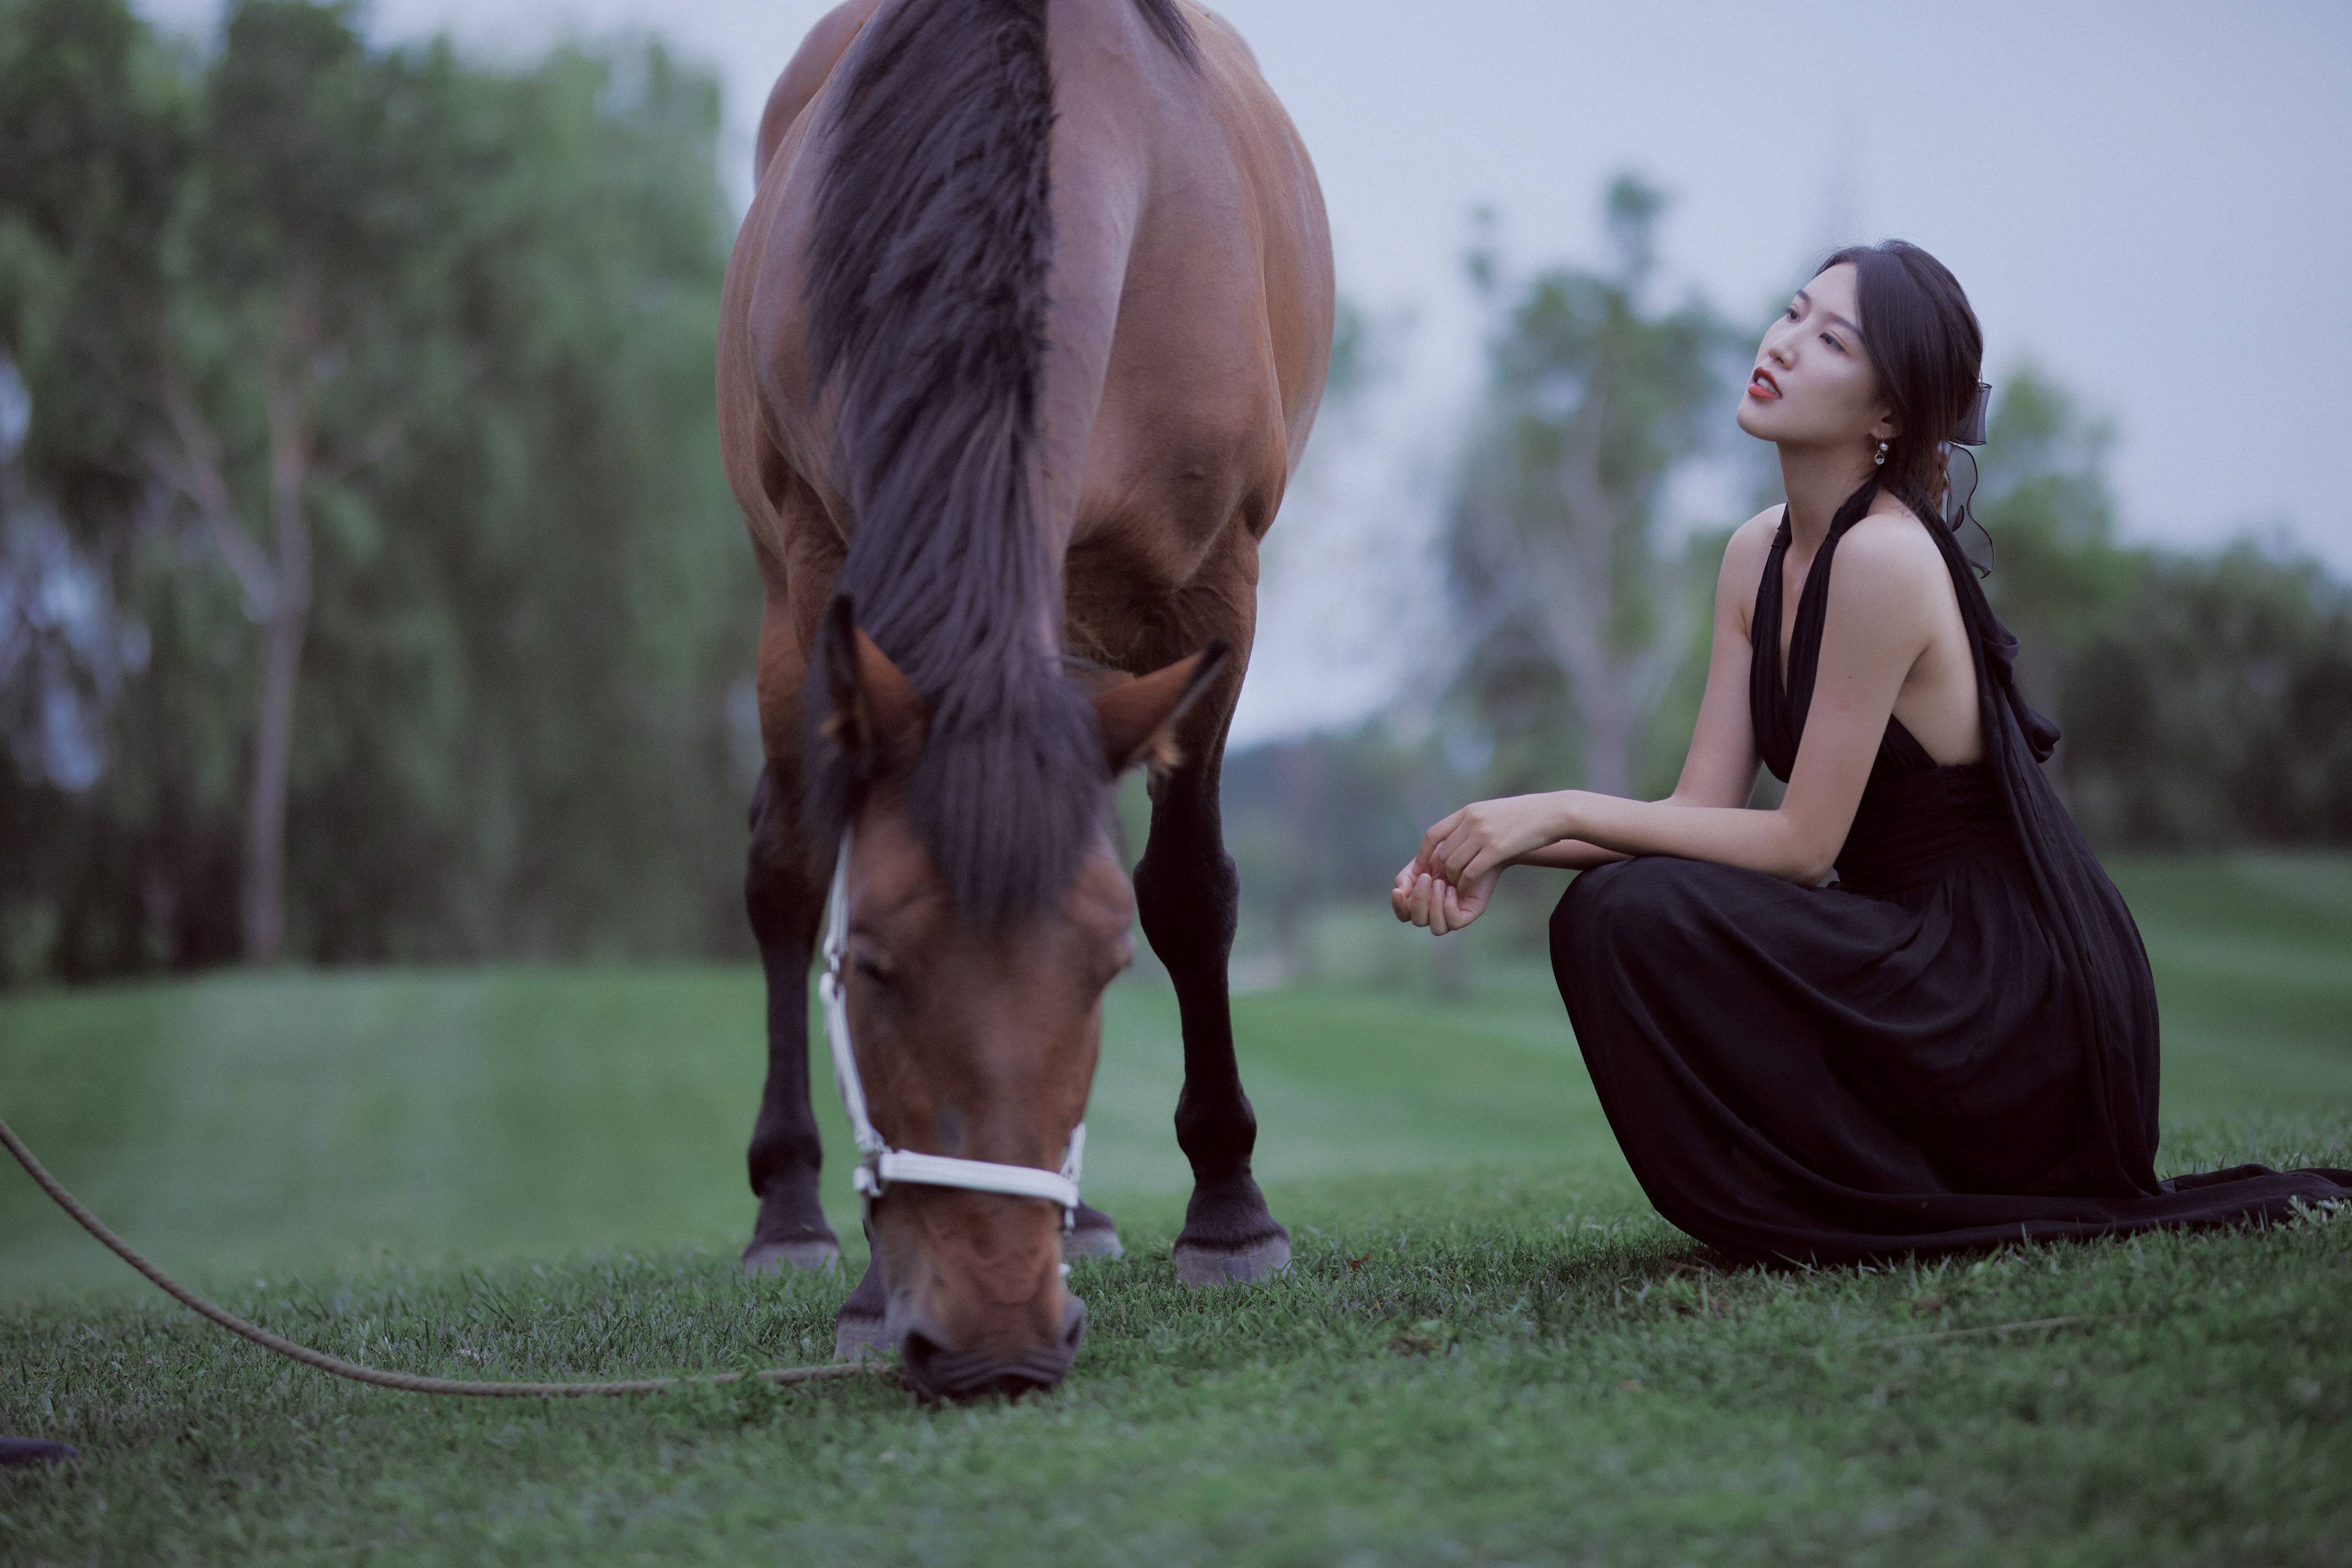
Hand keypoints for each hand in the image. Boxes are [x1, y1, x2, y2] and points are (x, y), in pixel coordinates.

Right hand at [1390, 860, 1501, 935]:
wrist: (1474, 847)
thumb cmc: (1448, 854)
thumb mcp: (1421, 862)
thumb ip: (1407, 876)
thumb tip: (1400, 891)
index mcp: (1422, 900)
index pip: (1405, 914)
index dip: (1399, 906)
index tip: (1398, 891)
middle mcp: (1435, 910)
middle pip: (1418, 921)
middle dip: (1419, 900)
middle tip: (1426, 877)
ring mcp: (1452, 914)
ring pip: (1437, 928)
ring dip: (1435, 905)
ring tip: (1440, 883)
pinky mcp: (1468, 913)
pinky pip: (1454, 923)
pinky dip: (1449, 907)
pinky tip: (1452, 889)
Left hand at [1416, 794, 1569, 885]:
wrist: (1553, 813)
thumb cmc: (1525, 816)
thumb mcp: (1492, 812)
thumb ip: (1472, 822)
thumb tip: (1455, 838)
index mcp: (1468, 812)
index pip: (1433, 834)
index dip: (1424, 855)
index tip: (1423, 869)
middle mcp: (1471, 820)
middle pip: (1442, 854)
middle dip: (1441, 873)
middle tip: (1446, 885)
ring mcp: (1483, 834)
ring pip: (1453, 864)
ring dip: (1453, 880)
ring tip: (1459, 887)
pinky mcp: (1497, 848)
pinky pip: (1470, 872)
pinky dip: (1466, 885)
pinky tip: (1470, 890)